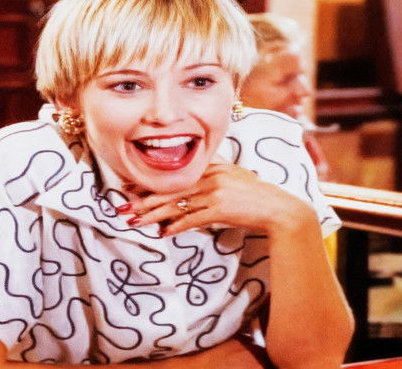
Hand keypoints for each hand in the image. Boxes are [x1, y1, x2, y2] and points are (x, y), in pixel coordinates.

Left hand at [124, 164, 317, 236]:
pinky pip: (192, 218)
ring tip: (134, 221)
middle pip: (170, 189)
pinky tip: (163, 233)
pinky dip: (176, 226)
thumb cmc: (256, 197)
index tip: (130, 190)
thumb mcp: (233, 179)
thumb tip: (191, 189)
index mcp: (212, 168)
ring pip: (177, 204)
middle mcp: (211, 176)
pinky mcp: (220, 208)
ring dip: (153, 214)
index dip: (151, 184)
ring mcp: (215, 192)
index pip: (175, 176)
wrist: (278, 209)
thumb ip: (213, 178)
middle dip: (143, 200)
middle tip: (122, 207)